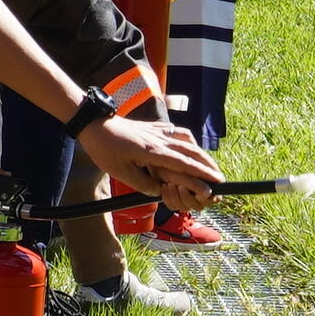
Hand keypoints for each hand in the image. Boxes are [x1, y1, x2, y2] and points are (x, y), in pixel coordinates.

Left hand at [85, 112, 218, 208]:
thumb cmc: (105, 149)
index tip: (217, 180)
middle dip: (208, 165)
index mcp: (153, 152)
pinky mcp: (153, 128)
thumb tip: (159, 191)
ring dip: (200, 153)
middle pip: (192, 152)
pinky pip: (177, 133)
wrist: (94, 124)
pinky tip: (189, 145)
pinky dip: (188, 141)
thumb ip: (143, 184)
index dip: (202, 173)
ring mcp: (158, 132)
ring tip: (209, 164)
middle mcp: (160, 140)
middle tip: (219, 176)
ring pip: (187, 142)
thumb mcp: (121, 173)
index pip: (185, 164)